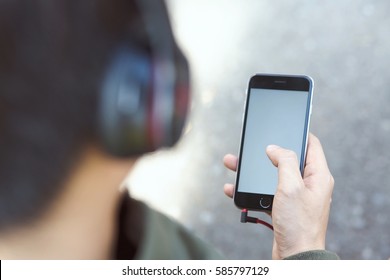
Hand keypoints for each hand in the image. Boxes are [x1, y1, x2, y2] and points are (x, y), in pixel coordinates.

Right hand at [223, 133, 333, 258]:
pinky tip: (234, 189)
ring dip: (253, 171)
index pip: (312, 145)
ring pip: (272, 175)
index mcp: (318, 175)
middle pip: (287, 159)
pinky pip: (266, 191)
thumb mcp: (291, 186)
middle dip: (266, 152)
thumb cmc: (298, 223)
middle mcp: (309, 184)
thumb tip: (275, 148)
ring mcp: (296, 196)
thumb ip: (284, 161)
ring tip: (232, 164)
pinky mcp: (284, 207)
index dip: (298, 133)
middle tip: (251, 147)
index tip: (283, 126)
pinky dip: (251, 189)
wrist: (295, 256)